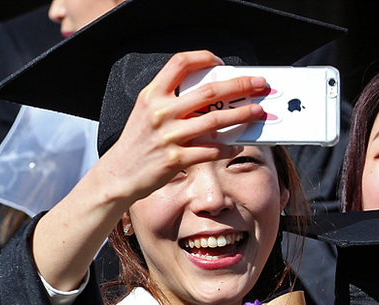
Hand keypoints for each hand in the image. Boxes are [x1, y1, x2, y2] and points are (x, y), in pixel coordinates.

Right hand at [95, 50, 267, 205]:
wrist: (119, 173)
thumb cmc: (138, 141)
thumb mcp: (147, 111)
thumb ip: (171, 99)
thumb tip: (209, 94)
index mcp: (152, 95)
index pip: (180, 63)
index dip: (203, 58)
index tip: (220, 63)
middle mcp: (160, 112)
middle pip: (209, 92)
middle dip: (239, 86)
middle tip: (259, 84)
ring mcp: (169, 136)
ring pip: (215, 121)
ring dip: (242, 115)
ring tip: (258, 112)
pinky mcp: (176, 159)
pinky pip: (210, 151)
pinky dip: (227, 148)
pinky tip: (237, 145)